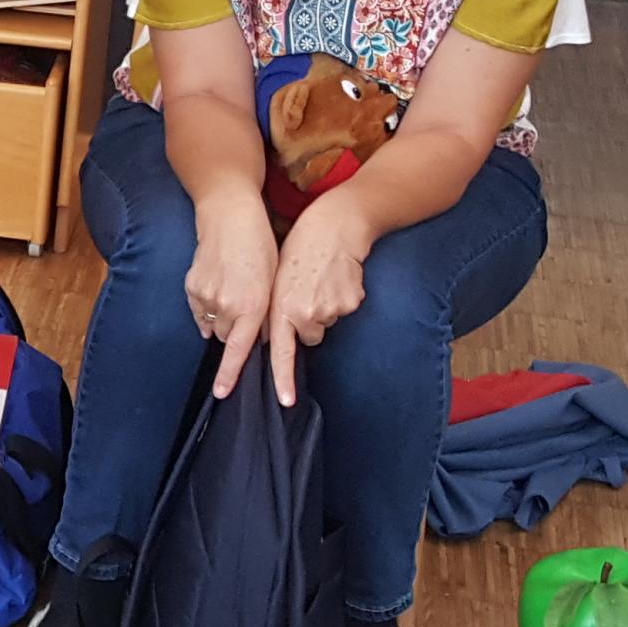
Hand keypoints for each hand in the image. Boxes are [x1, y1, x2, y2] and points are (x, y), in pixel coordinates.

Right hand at [188, 191, 281, 401]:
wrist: (230, 217)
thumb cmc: (260, 248)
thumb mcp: (273, 282)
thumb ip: (264, 315)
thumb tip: (258, 339)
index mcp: (254, 306)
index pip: (240, 350)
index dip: (230, 375)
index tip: (221, 393)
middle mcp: (229, 305)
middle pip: (228, 338)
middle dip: (236, 330)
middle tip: (243, 306)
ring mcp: (207, 297)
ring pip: (213, 325)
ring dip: (221, 318)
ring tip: (231, 291)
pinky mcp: (192, 287)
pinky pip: (199, 311)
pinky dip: (207, 307)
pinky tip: (216, 286)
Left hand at [261, 191, 373, 409]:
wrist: (336, 224)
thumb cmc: (302, 247)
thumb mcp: (277, 277)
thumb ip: (276, 309)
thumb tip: (278, 333)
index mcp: (282, 307)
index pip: (282, 353)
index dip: (283, 379)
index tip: (286, 402)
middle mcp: (305, 313)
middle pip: (309, 336)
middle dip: (308, 321)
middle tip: (307, 291)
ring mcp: (330, 309)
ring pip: (327, 322)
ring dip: (324, 307)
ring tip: (321, 279)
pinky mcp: (350, 303)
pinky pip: (344, 310)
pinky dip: (342, 298)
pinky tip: (338, 278)